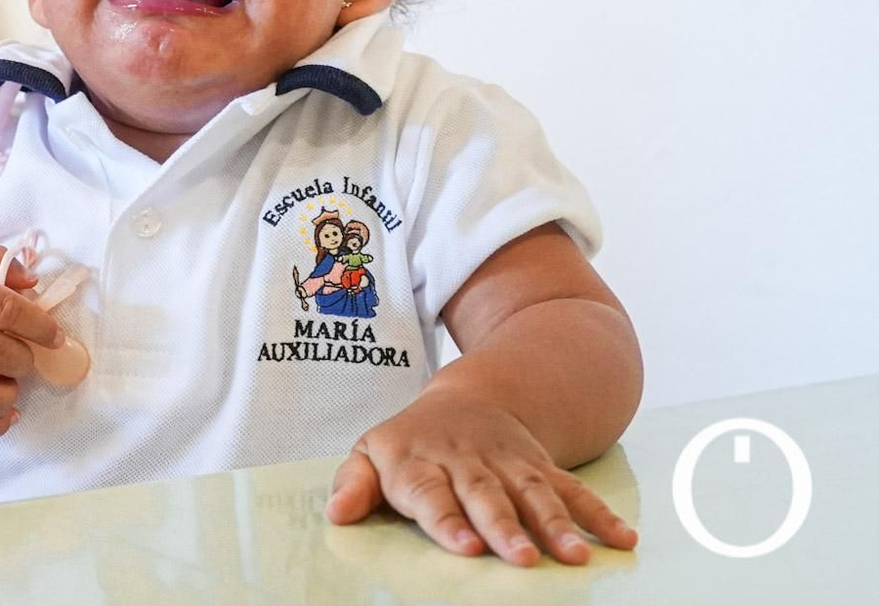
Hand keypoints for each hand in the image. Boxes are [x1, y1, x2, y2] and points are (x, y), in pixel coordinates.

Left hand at [326, 386, 638, 565]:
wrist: (467, 399)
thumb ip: (352, 484)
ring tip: (574, 556)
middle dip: (504, 528)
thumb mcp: (370, 453)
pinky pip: (573, 489)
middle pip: (486, 496)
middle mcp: (466, 461)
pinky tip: (622, 539)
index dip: (447, 520)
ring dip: (557, 525)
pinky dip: (600, 513)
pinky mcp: (542, 466)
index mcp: (418, 461)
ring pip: (534, 493)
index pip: (431, 494)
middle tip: (520, 559)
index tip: (465, 548)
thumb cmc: (409, 443)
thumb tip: (336, 515)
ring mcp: (508, 463)